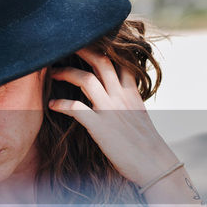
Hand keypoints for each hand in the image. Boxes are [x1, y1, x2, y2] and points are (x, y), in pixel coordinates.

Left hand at [48, 46, 179, 188]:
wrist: (154, 164)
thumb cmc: (145, 143)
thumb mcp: (139, 114)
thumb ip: (128, 99)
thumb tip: (118, 92)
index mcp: (131, 92)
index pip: (119, 60)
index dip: (104, 48)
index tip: (88, 42)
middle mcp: (120, 96)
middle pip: (101, 61)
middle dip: (81, 50)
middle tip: (64, 47)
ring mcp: (110, 110)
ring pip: (86, 79)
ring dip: (66, 73)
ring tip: (52, 73)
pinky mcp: (100, 126)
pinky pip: (76, 108)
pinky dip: (61, 103)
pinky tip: (52, 104)